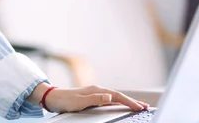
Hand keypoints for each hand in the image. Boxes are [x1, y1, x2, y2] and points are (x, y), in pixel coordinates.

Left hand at [34, 84, 148, 112]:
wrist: (53, 98)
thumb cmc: (65, 101)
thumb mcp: (80, 102)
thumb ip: (95, 99)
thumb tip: (110, 96)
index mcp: (97, 90)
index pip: (118, 96)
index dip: (130, 102)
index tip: (140, 107)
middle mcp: (97, 90)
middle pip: (119, 96)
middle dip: (132, 101)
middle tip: (145, 107)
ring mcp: (95, 93)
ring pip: (115, 97)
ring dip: (127, 102)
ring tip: (138, 106)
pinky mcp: (92, 97)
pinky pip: (110, 100)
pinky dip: (119, 103)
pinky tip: (122, 106)